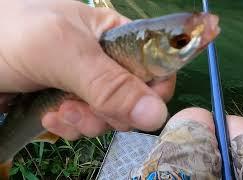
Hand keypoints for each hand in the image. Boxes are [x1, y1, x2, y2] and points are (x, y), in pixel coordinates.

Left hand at [0, 0, 174, 139]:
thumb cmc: (10, 34)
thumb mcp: (63, 51)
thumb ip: (109, 83)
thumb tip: (156, 115)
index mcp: (115, 36)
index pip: (155, 67)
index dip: (152, 91)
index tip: (134, 108)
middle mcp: (106, 61)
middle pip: (134, 99)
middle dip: (111, 111)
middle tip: (82, 108)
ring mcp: (88, 84)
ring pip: (110, 116)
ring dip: (87, 122)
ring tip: (59, 110)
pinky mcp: (70, 102)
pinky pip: (86, 125)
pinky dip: (70, 127)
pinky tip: (49, 116)